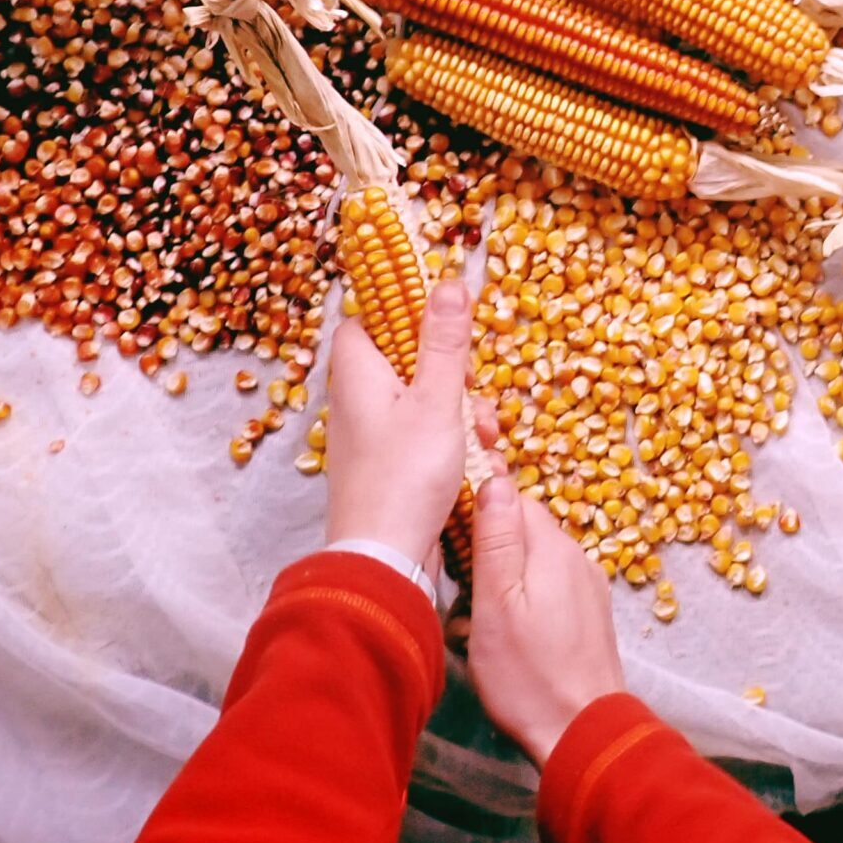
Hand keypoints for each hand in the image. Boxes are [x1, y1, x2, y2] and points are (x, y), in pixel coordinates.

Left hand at [325, 279, 474, 571]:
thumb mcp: (436, 399)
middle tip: (470, 385)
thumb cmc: (405, 474)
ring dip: (460, 411)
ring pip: (422, 400)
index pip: (364, 321)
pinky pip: (424, 436)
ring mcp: (373, 439)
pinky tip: (480, 461)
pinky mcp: (390, 469)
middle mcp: (358, 403)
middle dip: (449, 370)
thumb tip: (449, 281)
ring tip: (484, 434)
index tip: (439, 319)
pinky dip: (453, 441)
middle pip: (404, 360)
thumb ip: (445, 340)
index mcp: (358, 375)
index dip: (399, 312)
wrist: (384, 561)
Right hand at [466, 474, 624, 766]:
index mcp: (554, 547)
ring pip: (534, 565)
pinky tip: (507, 641)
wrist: (584, 732)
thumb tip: (494, 477)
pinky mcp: (591, 616)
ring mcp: (589, 586)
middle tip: (462, 598)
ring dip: (503, 586)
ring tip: (478, 629)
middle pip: (524, 532)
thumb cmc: (528, 674)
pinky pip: (550, 591)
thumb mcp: (497, 604)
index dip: (479, 515)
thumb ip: (496, 540)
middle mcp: (578, 557)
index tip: (452, 546)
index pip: (513, 500)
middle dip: (489, 555)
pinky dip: (524, 606)